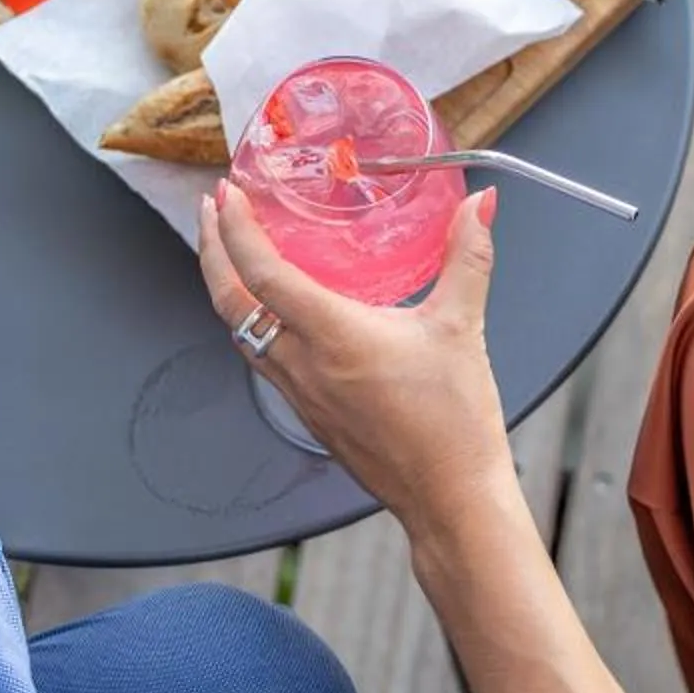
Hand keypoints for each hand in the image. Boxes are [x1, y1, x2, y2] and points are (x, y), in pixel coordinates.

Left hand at [197, 181, 514, 537]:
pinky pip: (262, 358)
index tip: (229, 193)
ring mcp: (300, 393)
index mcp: (333, 337)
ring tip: (230, 250)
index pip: (263, 274)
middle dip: (212, 251)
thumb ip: (468, 257)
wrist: (449, 499)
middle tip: (212, 209)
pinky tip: (270, 309)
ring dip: (225, 286)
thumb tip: (481, 203)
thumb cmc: (454, 422)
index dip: (238, 230)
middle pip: (231, 303)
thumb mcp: (462, 327)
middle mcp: (303, 366)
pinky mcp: (308, 412)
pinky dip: (250, 321)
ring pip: (239, 333)